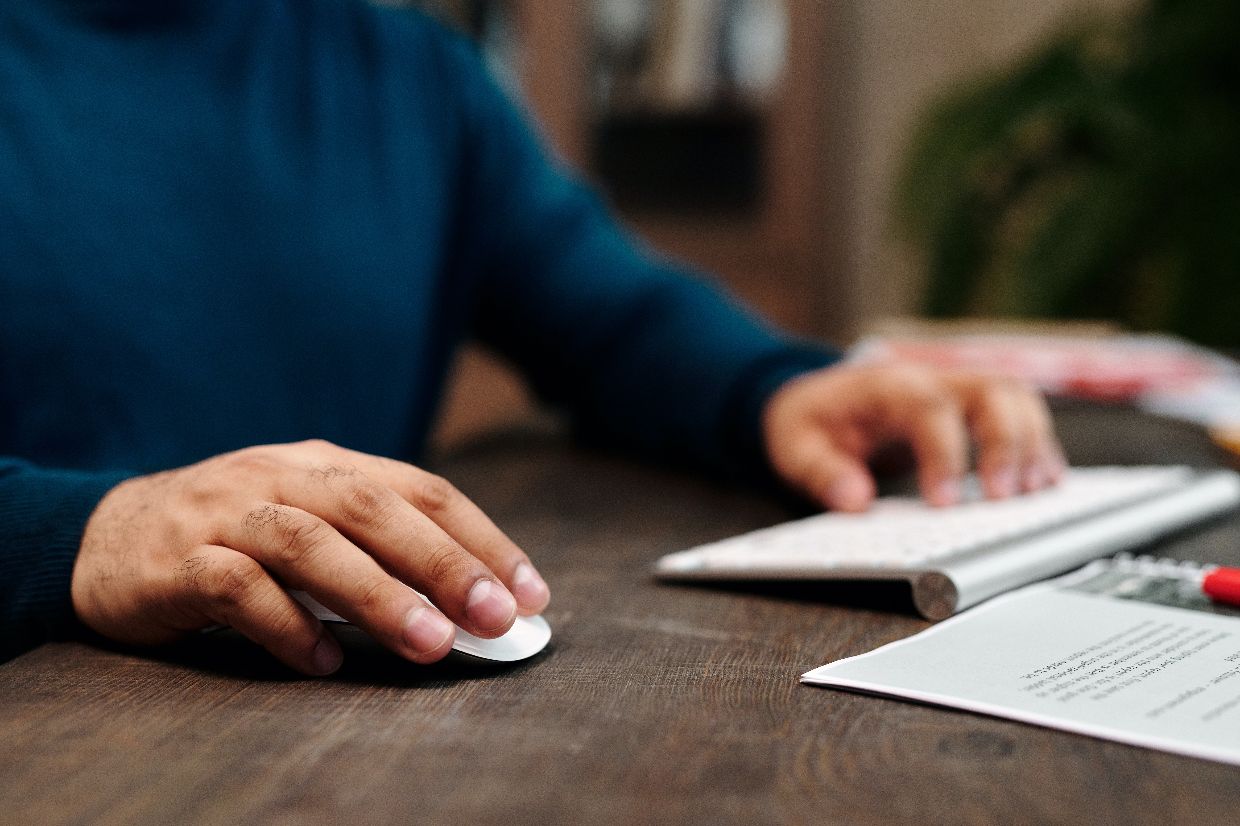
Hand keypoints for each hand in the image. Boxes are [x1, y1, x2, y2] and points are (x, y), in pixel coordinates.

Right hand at [72, 440, 549, 674]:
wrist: (105, 536)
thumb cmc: (235, 536)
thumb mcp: (310, 521)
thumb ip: (376, 551)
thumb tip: (469, 609)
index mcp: (325, 463)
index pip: (420, 490)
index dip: (481, 538)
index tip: (530, 594)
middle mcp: (280, 475)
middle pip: (372, 509)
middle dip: (442, 562)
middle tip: (495, 617)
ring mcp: (226, 513)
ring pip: (310, 544)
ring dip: (376, 594)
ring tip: (428, 644)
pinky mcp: (176, 560)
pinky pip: (236, 588)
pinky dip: (285, 625)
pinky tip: (322, 662)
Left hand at [762, 362, 1065, 511]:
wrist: (819, 396)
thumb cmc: (813, 421)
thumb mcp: (795, 446)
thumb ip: (821, 472)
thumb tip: (854, 500)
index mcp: (887, 385)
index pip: (928, 408)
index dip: (944, 454)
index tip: (946, 503)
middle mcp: (932, 378)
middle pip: (989, 391)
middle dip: (1005, 443)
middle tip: (1004, 499)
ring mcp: (959, 387)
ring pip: (1015, 397)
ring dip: (1032, 442)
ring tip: (1035, 492)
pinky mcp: (975, 405)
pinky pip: (1020, 413)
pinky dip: (1038, 445)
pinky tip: (1044, 482)